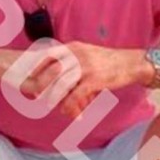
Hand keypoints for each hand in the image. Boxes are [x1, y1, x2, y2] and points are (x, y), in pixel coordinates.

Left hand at [27, 41, 147, 117]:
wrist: (132, 63)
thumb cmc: (109, 59)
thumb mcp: (87, 51)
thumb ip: (72, 56)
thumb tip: (57, 65)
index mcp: (74, 47)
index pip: (48, 54)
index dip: (36, 65)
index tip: (27, 75)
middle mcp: (77, 55)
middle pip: (52, 69)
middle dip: (41, 83)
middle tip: (34, 93)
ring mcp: (85, 67)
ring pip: (62, 83)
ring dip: (53, 96)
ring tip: (48, 105)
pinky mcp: (94, 80)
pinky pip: (76, 95)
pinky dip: (69, 105)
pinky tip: (66, 112)